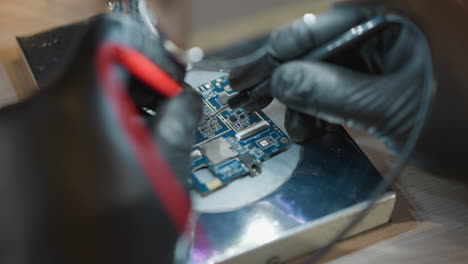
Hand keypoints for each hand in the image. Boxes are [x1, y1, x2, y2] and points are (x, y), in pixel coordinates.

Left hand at [0, 14, 200, 263]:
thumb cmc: (124, 240)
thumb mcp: (167, 173)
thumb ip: (179, 118)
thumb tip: (184, 95)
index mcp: (72, 105)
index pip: (109, 36)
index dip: (146, 50)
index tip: (165, 79)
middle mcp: (25, 112)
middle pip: (88, 70)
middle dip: (132, 86)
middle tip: (162, 112)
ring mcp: (6, 138)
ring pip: (69, 99)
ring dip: (109, 110)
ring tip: (137, 144)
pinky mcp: (2, 160)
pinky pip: (48, 125)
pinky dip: (82, 130)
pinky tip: (106, 161)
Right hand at [229, 3, 431, 152]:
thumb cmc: (459, 121)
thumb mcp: (387, 108)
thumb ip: (329, 92)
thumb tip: (281, 80)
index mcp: (389, 14)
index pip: (315, 28)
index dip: (274, 56)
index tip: (242, 77)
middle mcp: (383, 23)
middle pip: (316, 47)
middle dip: (285, 81)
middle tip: (248, 100)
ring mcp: (384, 47)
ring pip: (326, 69)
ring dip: (306, 101)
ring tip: (299, 131)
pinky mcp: (385, 70)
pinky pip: (343, 82)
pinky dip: (326, 106)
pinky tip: (317, 128)